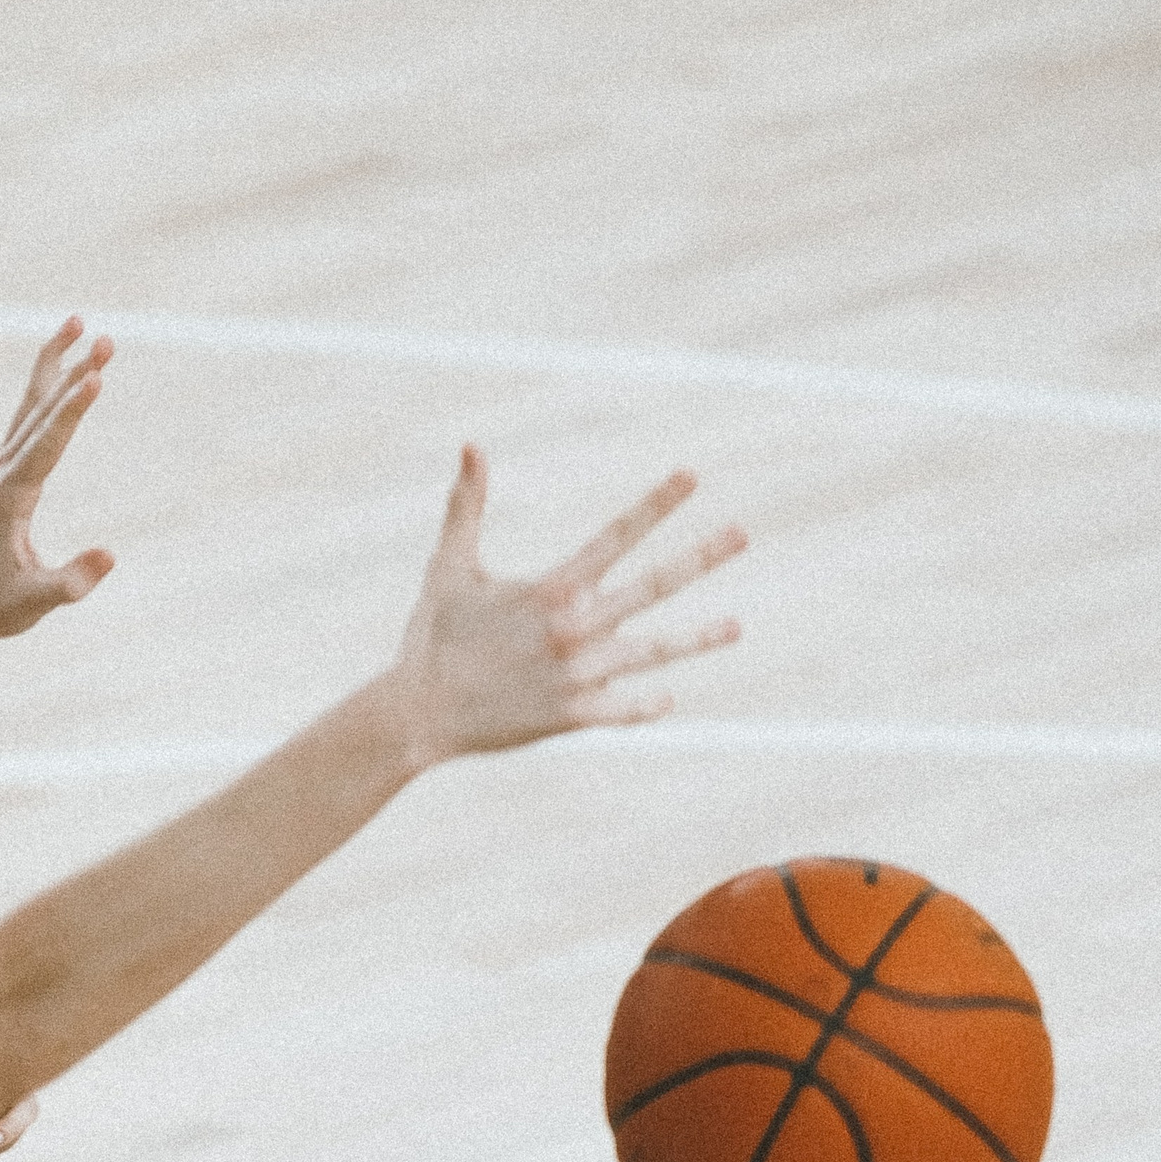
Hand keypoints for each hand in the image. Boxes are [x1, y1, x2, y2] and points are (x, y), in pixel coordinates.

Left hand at [0, 320, 114, 643]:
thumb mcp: (35, 602)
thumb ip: (71, 583)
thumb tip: (109, 555)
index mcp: (10, 495)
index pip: (47, 443)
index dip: (72, 410)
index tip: (95, 376)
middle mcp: (2, 471)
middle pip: (40, 409)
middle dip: (73, 372)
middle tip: (105, 339)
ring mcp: (1, 467)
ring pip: (31, 404)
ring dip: (56, 364)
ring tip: (80, 325)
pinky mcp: (6, 472)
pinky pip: (29, 418)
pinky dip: (48, 389)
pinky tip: (64, 373)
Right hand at [388, 447, 744, 767]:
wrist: (417, 715)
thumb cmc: (432, 638)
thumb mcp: (449, 567)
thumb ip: (467, 506)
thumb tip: (471, 445)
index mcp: (552, 589)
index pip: (617, 535)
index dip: (657, 503)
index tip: (692, 476)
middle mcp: (576, 630)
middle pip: (654, 585)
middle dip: (702, 557)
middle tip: (743, 533)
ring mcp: (580, 676)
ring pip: (653, 652)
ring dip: (697, 638)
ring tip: (736, 627)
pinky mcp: (574, 716)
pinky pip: (623, 709)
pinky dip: (646, 705)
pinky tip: (667, 696)